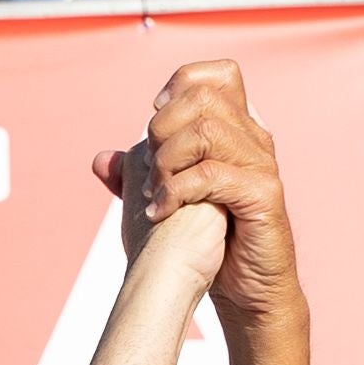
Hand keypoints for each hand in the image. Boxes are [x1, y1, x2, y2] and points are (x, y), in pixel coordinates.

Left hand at [124, 59, 295, 325]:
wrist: (249, 289)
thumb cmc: (213, 242)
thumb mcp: (171, 200)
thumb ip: (137, 177)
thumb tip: (101, 160)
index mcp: (237, 131)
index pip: (219, 75)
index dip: (182, 83)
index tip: (154, 115)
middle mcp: (255, 140)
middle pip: (205, 97)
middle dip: (163, 128)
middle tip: (149, 168)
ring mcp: (261, 166)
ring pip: (207, 131)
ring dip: (166, 161)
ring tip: (153, 194)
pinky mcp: (263, 196)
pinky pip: (213, 175)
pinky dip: (177, 191)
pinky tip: (160, 212)